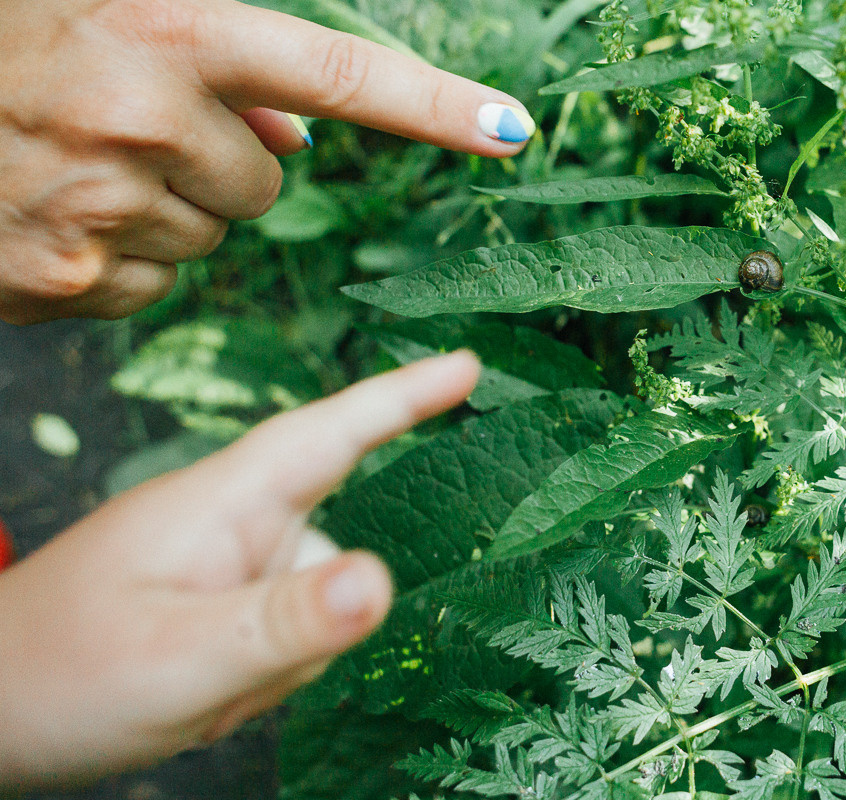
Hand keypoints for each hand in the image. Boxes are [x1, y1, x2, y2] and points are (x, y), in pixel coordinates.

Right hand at [0, 0, 534, 323]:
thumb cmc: (7, 46)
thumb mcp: (108, 11)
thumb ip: (222, 61)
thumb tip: (301, 133)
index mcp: (166, 31)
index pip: (334, 71)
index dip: (431, 104)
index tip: (510, 131)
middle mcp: (144, 117)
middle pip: (267, 184)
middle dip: (220, 163)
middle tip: (130, 127)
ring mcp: (105, 205)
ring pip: (211, 237)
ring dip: (167, 208)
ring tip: (78, 163)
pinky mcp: (72, 276)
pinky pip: (155, 283)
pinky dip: (122, 255)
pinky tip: (59, 212)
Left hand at [0, 351, 480, 790]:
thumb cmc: (60, 676)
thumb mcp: (179, 659)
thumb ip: (286, 624)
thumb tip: (384, 581)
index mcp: (224, 503)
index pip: (332, 433)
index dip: (404, 397)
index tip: (468, 365)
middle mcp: (235, 521)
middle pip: (334, 558)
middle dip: (302, 632)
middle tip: (219, 678)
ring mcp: (228, 563)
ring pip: (316, 608)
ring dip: (274, 662)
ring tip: (193, 685)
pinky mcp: (222, 600)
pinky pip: (288, 636)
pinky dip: (258, 673)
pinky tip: (195, 691)